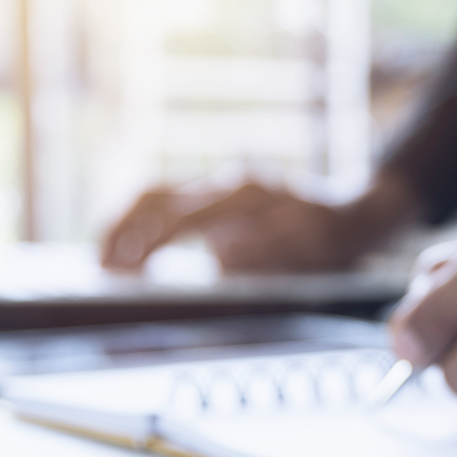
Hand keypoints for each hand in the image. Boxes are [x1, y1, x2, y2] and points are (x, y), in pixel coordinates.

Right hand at [101, 172, 422, 272]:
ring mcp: (223, 186)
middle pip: (153, 195)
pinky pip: (172, 202)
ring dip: (126, 226)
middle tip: (98, 266)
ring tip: (106, 262)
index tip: (122, 272)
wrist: (358, 212)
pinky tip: (133, 252)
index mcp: (245, 196)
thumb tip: (221, 257)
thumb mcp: (308, 251)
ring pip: (157, 194)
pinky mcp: (221, 196)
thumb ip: (266, 253)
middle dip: (118, 229)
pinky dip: (146, 224)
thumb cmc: (334, 238)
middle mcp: (228, 184)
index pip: (178, 215)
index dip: (146, 243)